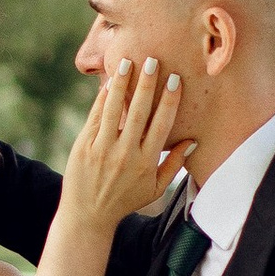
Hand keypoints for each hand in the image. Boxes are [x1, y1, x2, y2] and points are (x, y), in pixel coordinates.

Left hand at [56, 55, 190, 235]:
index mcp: (146, 162)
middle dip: (147, 84)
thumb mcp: (155, 189)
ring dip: (121, 83)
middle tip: (152, 60)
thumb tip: (192, 141)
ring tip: (127, 62)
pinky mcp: (83, 146)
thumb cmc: (125, 200)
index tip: (174, 80)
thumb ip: (173, 165)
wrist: (88, 215)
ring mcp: (102, 149)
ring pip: (114, 109)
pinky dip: (102, 99)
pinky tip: (108, 83)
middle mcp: (125, 153)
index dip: (169, 101)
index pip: (161, 124)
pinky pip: (95, 117)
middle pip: (139, 112)